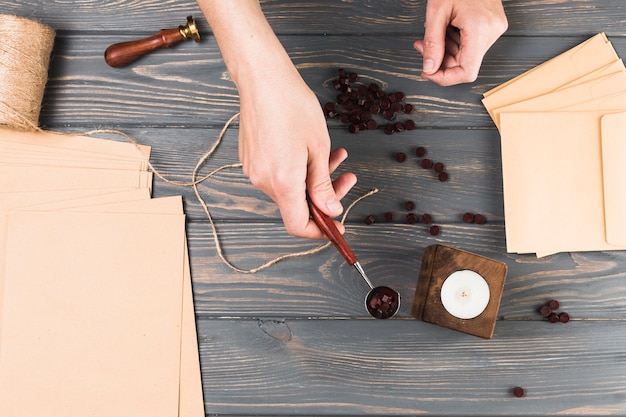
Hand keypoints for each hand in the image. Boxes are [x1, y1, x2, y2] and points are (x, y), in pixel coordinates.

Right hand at [238, 64, 356, 238]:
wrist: (263, 78)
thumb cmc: (292, 106)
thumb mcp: (318, 148)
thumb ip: (323, 185)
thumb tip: (331, 211)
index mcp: (282, 182)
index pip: (298, 225)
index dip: (320, 231)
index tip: (338, 225)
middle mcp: (263, 181)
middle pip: (296, 206)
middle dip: (324, 196)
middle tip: (347, 178)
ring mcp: (254, 170)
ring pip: (289, 188)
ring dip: (313, 179)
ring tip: (336, 156)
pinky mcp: (250, 158)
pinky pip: (277, 175)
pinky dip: (297, 169)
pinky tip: (311, 149)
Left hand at [413, 0, 507, 85]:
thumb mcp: (436, 12)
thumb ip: (432, 43)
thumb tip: (428, 69)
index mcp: (480, 29)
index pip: (467, 72)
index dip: (445, 78)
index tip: (427, 72)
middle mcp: (493, 31)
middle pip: (465, 65)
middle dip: (440, 60)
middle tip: (422, 46)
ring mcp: (496, 28)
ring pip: (468, 56)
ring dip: (446, 50)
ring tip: (433, 33)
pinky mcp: (494, 25)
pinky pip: (472, 45)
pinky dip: (455, 42)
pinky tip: (447, 29)